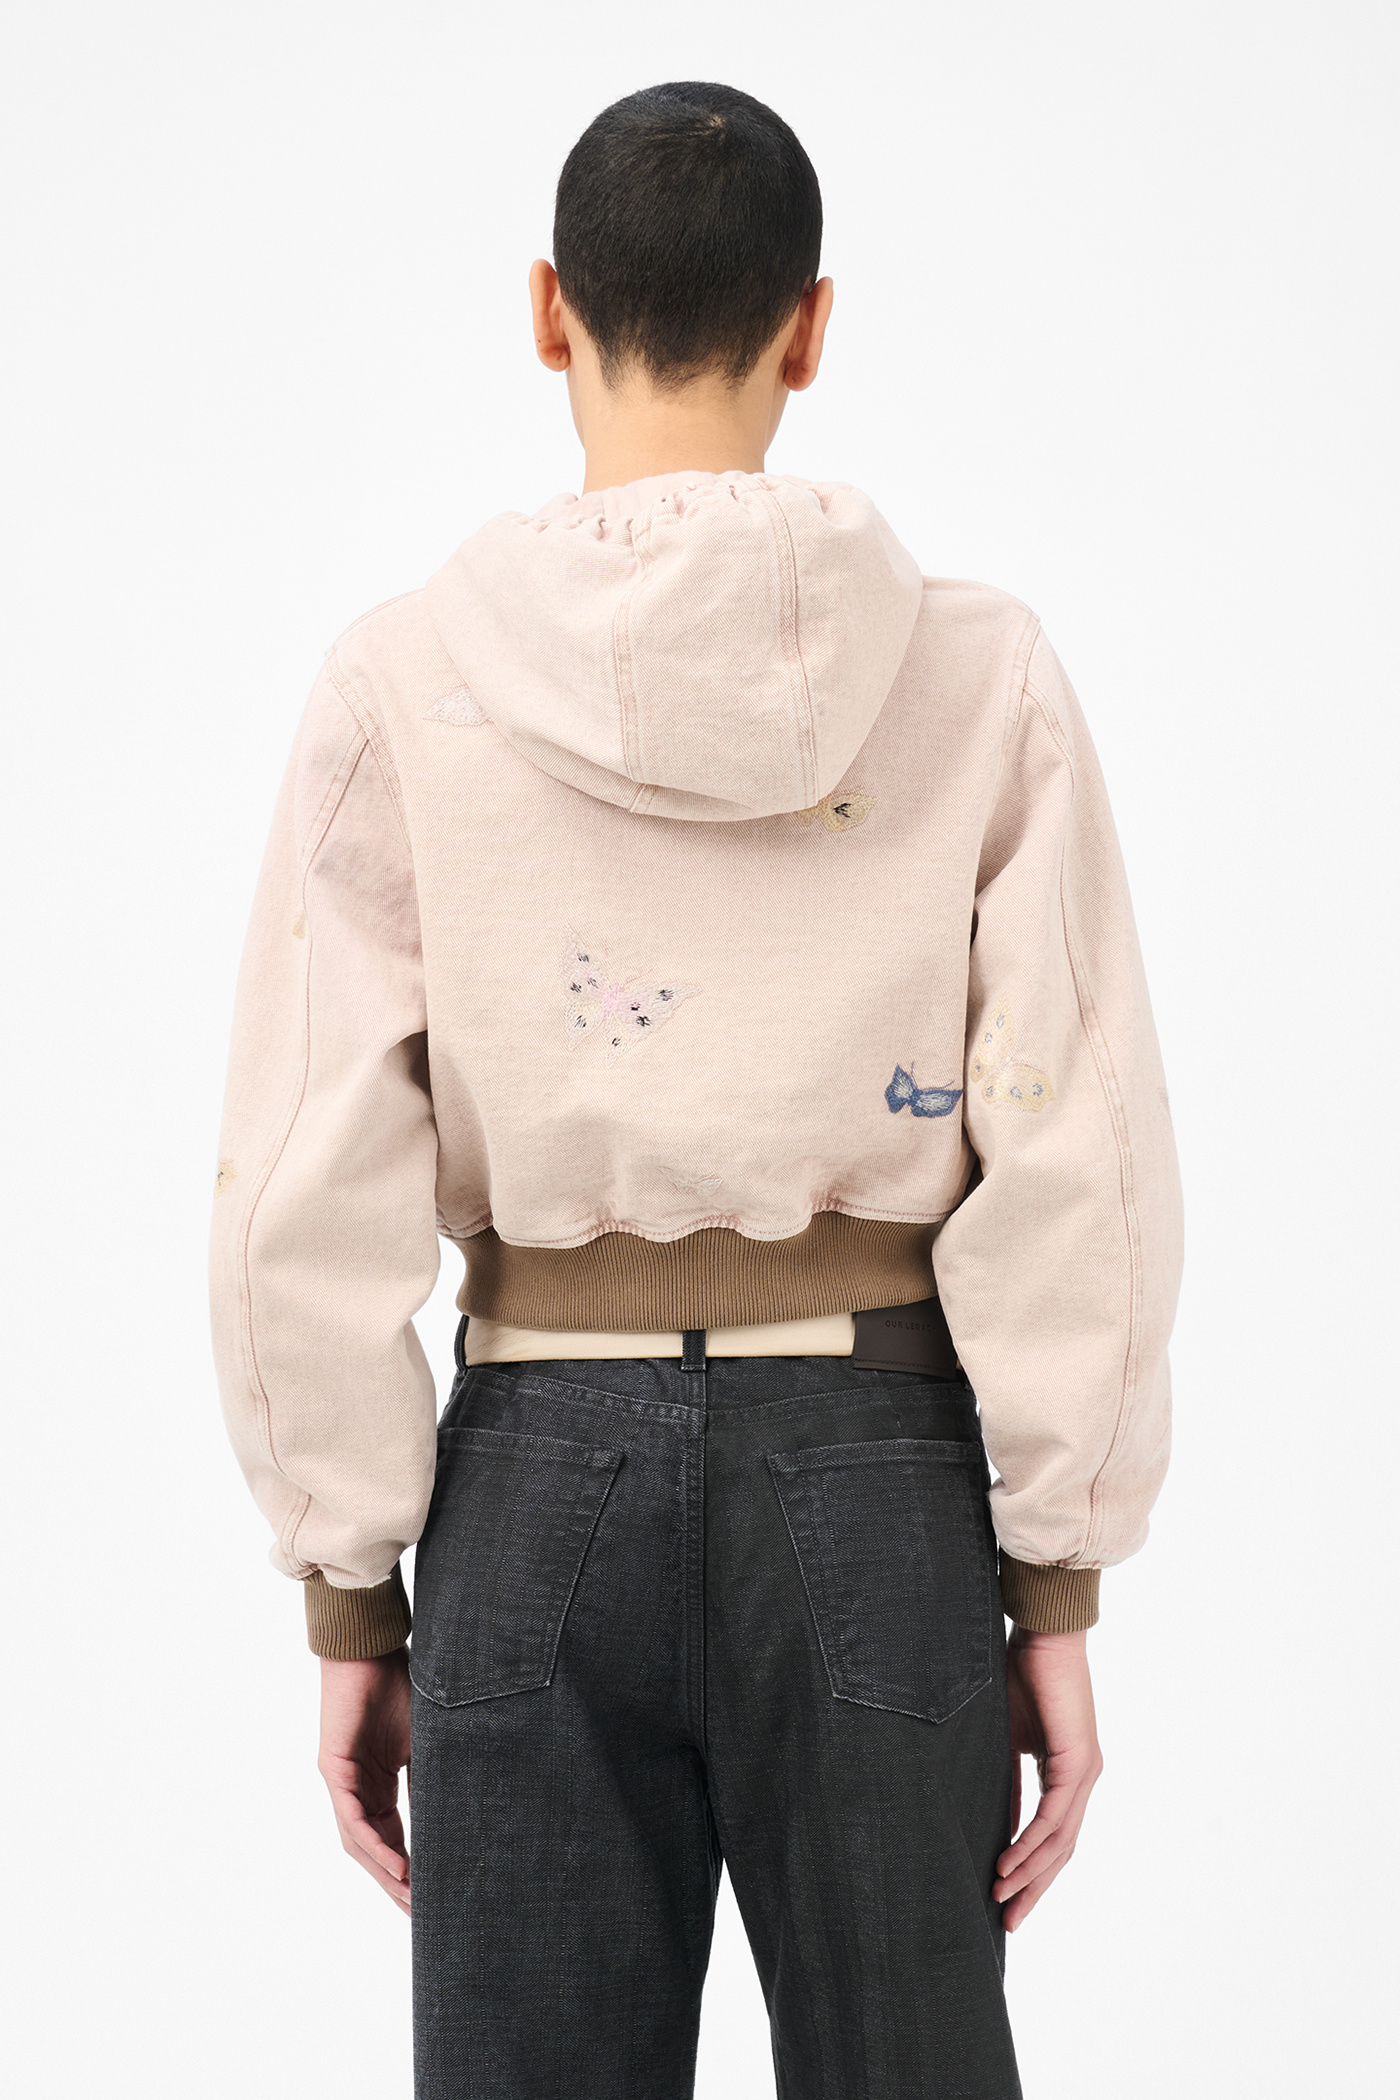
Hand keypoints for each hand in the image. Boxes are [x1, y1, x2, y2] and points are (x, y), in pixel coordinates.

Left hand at [317, 1649, 411, 1914]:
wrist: (370, 1647)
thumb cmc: (399, 1684)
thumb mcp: (425, 1739)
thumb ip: (435, 1772)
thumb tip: (467, 1801)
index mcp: (376, 1785)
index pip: (391, 1838)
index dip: (409, 1869)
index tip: (432, 1896)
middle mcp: (355, 1789)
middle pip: (372, 1850)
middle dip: (396, 1884)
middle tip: (421, 1915)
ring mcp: (342, 1782)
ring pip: (360, 1842)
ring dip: (385, 1873)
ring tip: (412, 1898)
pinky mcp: (334, 1769)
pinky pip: (353, 1818)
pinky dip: (373, 1845)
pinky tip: (395, 1866)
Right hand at [994, 1625, 1102, 1930]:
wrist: (1042, 1632)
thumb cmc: (1020, 1673)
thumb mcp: (1006, 1739)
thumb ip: (1007, 1780)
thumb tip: (996, 1823)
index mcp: (1068, 1772)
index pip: (1053, 1835)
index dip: (1031, 1870)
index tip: (1003, 1896)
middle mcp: (1083, 1778)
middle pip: (1062, 1850)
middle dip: (1033, 1888)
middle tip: (1007, 1921)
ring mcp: (1085, 1772)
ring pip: (1060, 1841)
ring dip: (1030, 1874)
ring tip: (1000, 1898)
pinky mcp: (1077, 1761)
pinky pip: (1054, 1816)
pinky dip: (1030, 1844)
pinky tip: (1008, 1863)